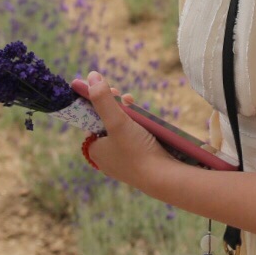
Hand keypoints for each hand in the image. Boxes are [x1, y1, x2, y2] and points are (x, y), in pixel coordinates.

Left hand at [72, 71, 174, 191]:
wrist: (164, 178)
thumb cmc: (137, 151)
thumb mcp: (117, 120)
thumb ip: (102, 99)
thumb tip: (91, 76)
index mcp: (95, 150)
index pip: (91, 120)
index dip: (98, 103)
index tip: (109, 92)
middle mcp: (107, 158)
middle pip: (108, 124)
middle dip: (116, 107)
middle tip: (125, 98)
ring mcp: (125, 162)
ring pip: (124, 131)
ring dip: (130, 116)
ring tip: (137, 107)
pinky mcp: (142, 163)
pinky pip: (136, 141)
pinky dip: (141, 129)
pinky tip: (148, 123)